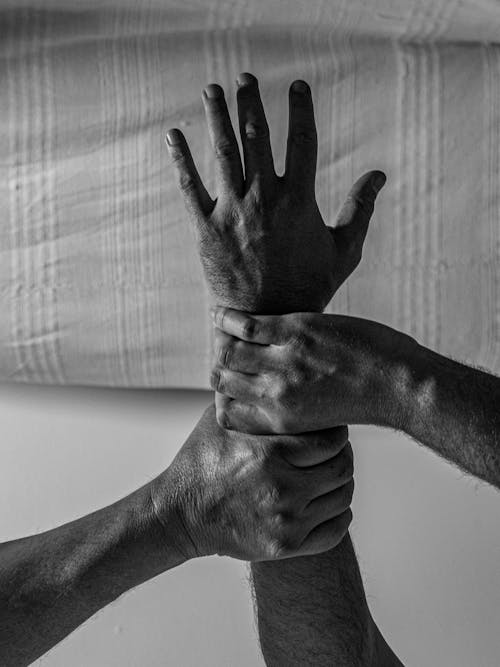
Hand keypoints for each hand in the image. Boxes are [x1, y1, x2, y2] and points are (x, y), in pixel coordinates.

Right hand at [150, 404, 353, 561]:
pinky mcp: (285, 546)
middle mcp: (282, 488)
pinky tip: (328, 501)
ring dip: (342, 483)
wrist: (179, 514)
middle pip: (342, 468)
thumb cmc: (200, 461)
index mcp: (268, 453)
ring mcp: (285, 521)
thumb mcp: (220, 420)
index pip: (332, 440)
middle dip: (343, 455)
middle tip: (335, 449)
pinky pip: (335, 531)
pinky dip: (338, 514)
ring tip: (330, 472)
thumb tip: (272, 372)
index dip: (337, 431)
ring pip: (342, 498)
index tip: (330, 428)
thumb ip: (251, 400)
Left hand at [165, 71, 386, 313]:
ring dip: (217, 117)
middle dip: (251, 103)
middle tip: (246, 79)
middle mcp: (263, 200)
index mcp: (298, 201)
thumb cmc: (310, 287)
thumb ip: (362, 210)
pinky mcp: (206, 230)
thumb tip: (379, 174)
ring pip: (222, 153)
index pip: (302, 141)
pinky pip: (189, 188)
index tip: (298, 86)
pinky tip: (173, 136)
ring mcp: (231, 213)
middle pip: (256, 137)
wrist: (267, 320)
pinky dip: (180, 160)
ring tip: (212, 89)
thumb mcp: (345, 250)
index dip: (301, 109)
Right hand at [209, 307, 417, 433]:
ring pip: (228, 351)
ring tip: (221, 330)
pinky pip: (246, 325)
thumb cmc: (364, 402)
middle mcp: (275, 395)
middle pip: (221, 380)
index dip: (222, 398)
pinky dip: (229, 318)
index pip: (227, 413)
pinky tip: (224, 313)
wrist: (400, 386)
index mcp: (280, 421)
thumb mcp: (318, 420)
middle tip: (223, 352)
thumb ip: (289, 411)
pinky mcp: (295, 332)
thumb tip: (269, 398)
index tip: (226, 383)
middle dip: (218, 366)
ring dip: (220, 339)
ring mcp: (284, 362)